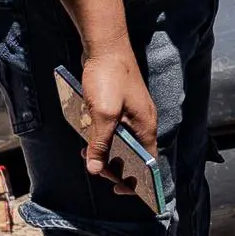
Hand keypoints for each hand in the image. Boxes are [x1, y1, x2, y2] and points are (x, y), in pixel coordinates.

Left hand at [64, 43, 159, 197]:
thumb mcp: (102, 115)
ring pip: (122, 143)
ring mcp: (132, 114)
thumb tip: (95, 169)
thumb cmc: (108, 76)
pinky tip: (88, 137)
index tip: (120, 190)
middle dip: (114, 166)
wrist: (105, 45)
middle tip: (94, 168)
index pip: (148, 164)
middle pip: (133, 156)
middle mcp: (142, 123)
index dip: (137, 181)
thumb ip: (100, 144)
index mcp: (145, 127)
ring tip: (86, 155)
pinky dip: (102, 138)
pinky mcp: (121, 106)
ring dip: (105, 152)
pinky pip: (114, 130)